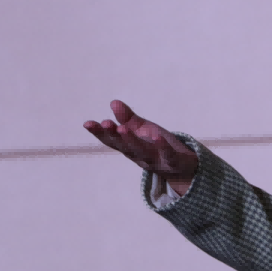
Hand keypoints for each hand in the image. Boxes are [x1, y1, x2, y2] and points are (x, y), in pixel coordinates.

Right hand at [83, 100, 197, 194]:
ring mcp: (157, 161)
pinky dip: (162, 147)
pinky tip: (157, 137)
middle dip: (114, 136)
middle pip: (125, 147)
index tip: (87, 123)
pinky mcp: (174, 162)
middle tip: (106, 123)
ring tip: (123, 128)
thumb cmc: (157, 146)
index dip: (99, 133)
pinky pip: (168, 156)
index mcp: (130, 148)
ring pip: (142, 152)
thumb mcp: (142, 130)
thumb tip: (113, 102)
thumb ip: (127, 118)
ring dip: (132, 141)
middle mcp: (140, 156)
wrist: (183, 168)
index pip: (112, 140)